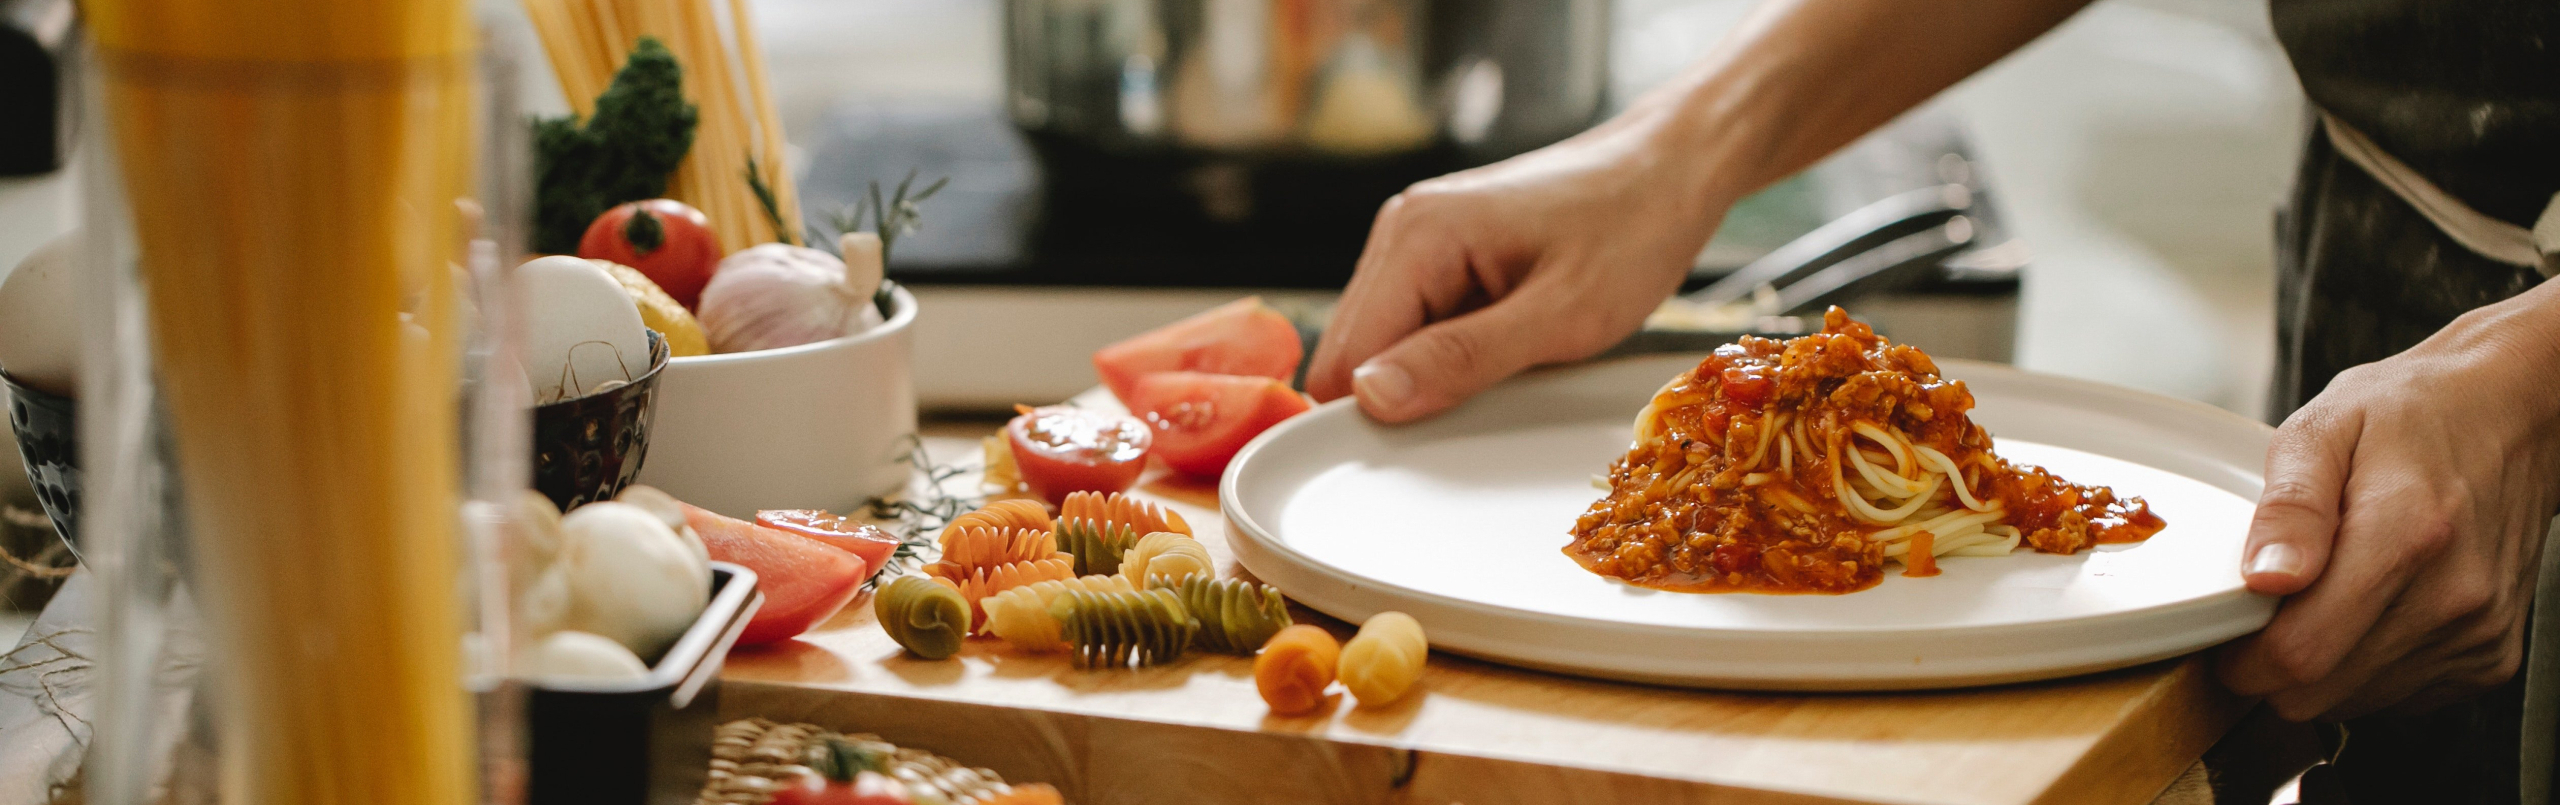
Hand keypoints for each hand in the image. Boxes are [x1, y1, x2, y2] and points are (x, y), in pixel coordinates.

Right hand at [1305, 105, 1724, 421]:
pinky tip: (1509, 346)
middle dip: (1404, 395)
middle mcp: (1403, 230)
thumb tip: (1370, 397)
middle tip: (1490, 403)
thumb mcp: (1562, 315)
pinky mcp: (1444, 254)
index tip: (1430, 448)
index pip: (1345, 356)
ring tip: (1512, 365)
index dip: (1374, 414)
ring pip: (1386, 344)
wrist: (1674, 166)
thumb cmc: (1634, 228)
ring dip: (1433, 374)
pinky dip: (1453, 352)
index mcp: (1418, 235)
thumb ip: (1462, 358)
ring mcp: (1420, 239)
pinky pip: (1420, 325)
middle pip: (1354, 352)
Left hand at [2218, 285, 2559, 719]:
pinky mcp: (2492, 655)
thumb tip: (2265, 578)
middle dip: (2269, 669)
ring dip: (2320, 669)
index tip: (2225, 634)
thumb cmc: (2412, 414)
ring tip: (2324, 598)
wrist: (2511, 414)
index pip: (2300, 652)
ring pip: (2354, 702)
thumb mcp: (2324, 429)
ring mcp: (2477, 631)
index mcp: (2405, 533)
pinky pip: (2399, 696)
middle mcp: (2452, 594)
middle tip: (2263, 615)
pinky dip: (2367, 669)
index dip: (2241, 659)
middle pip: (2318, 692)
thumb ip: (2289, 506)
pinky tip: (2369, 611)